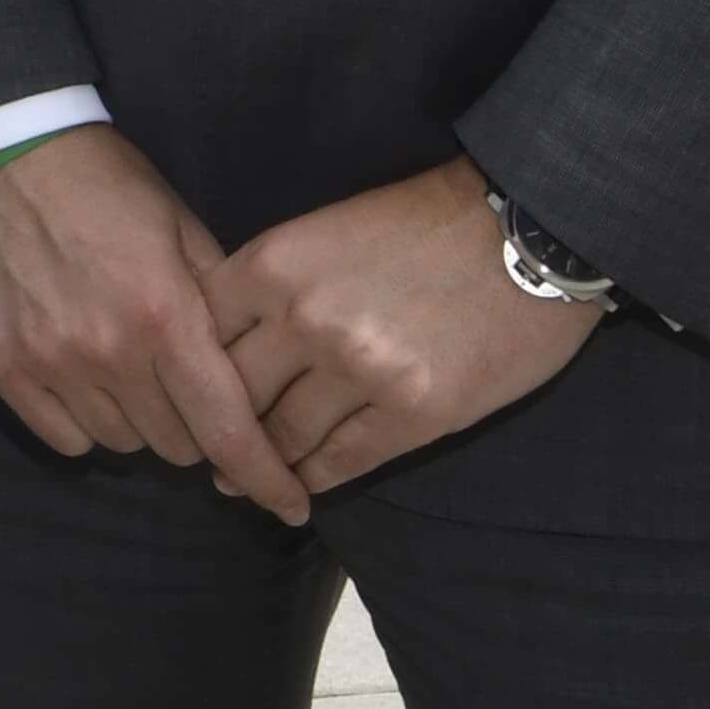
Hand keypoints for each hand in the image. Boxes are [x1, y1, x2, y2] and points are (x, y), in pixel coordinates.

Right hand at [0, 125, 313, 525]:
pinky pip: (66, 439)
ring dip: (141, 420)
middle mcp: (109, 354)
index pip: (228, 431)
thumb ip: (223, 307)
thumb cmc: (108, 186)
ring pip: (123, 445)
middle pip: (178, 446)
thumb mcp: (184, 229)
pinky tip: (88, 378)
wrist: (6, 153)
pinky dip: (87, 422)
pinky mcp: (6, 370)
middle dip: (196, 425)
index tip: (292, 506)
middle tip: (186, 381)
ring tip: (132, 367)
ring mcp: (52, 366)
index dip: (266, 478)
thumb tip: (258, 378)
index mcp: (166, 317)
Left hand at [204, 156, 605, 497]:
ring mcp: (358, 370)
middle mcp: (304, 319)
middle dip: (216, 428)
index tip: (184, 396)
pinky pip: (342, 460)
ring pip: (284, 436)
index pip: (199, 335)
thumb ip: (272, 282)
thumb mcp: (324, 231)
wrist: (525, 231)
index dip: (186, 371)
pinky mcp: (413, 413)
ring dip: (263, 464)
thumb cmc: (423, 223)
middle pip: (231, 393)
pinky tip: (305, 486)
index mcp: (273, 264)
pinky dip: (316, 477)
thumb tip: (230, 342)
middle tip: (205, 453)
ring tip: (247, 481)